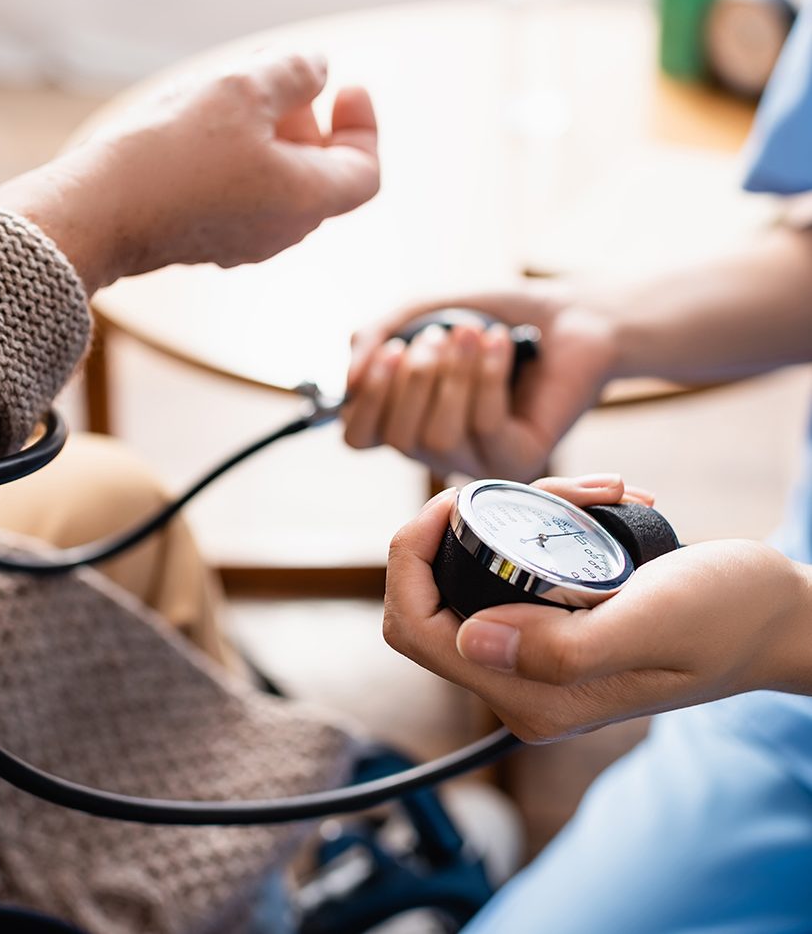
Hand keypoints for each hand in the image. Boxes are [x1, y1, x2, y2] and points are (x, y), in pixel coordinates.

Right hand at [0, 52, 379, 291]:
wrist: (97, 213)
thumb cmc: (171, 155)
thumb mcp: (241, 89)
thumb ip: (294, 72)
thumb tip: (318, 69)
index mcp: (306, 200)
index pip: (365, 171)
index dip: (364, 125)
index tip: (346, 87)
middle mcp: (283, 230)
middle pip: (320, 173)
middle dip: (309, 119)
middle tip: (279, 76)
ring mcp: (244, 241)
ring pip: (278, 182)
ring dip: (270, 134)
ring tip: (234, 93)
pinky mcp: (206, 240)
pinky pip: (242, 195)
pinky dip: (240, 157)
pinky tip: (202, 126)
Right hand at [342, 284, 617, 481]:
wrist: (572, 315)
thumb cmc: (494, 316)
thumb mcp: (420, 311)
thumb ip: (373, 337)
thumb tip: (350, 380)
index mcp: (407, 418)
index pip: (359, 436)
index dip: (366, 398)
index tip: (391, 349)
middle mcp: (438, 448)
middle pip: (398, 438)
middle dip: (413, 380)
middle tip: (439, 335)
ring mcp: (478, 459)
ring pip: (439, 437)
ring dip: (453, 375)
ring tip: (473, 333)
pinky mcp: (520, 460)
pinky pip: (485, 427)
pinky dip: (488, 377)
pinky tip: (501, 343)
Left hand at [383, 474, 811, 741]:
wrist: (777, 617)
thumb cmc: (730, 617)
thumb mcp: (654, 623)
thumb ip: (561, 648)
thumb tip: (470, 639)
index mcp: (532, 697)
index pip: (414, 628)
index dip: (409, 558)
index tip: (453, 502)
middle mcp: (521, 687)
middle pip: (432, 598)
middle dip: (458, 530)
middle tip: (523, 487)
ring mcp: (534, 661)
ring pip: (470, 575)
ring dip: (511, 517)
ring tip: (589, 490)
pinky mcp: (551, 629)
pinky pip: (508, 570)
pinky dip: (539, 524)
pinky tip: (595, 502)